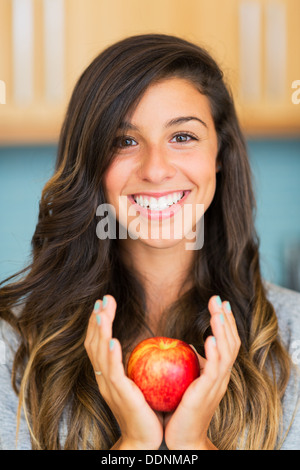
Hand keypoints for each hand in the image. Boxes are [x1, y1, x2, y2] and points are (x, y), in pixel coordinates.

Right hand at [84, 295, 162, 449]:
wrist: (144, 438)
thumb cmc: (146, 409)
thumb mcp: (139, 381)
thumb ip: (137, 363)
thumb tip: (150, 342)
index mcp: (108, 374)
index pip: (99, 343)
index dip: (99, 323)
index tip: (104, 304)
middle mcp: (104, 378)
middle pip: (94, 344)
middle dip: (97, 321)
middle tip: (103, 300)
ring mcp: (109, 386)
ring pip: (100, 355)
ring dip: (100, 332)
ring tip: (102, 313)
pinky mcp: (120, 394)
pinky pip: (113, 373)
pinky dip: (111, 356)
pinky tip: (114, 341)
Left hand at [164, 296, 240, 449]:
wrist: (184, 438)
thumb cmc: (183, 409)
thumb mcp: (190, 381)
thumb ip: (193, 365)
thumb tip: (187, 347)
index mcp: (217, 372)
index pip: (225, 341)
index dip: (224, 322)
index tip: (219, 304)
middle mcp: (221, 375)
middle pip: (230, 342)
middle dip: (225, 319)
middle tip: (219, 298)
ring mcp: (217, 383)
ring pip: (226, 352)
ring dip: (222, 330)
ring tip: (217, 311)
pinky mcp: (208, 391)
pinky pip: (214, 369)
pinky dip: (214, 352)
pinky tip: (209, 338)